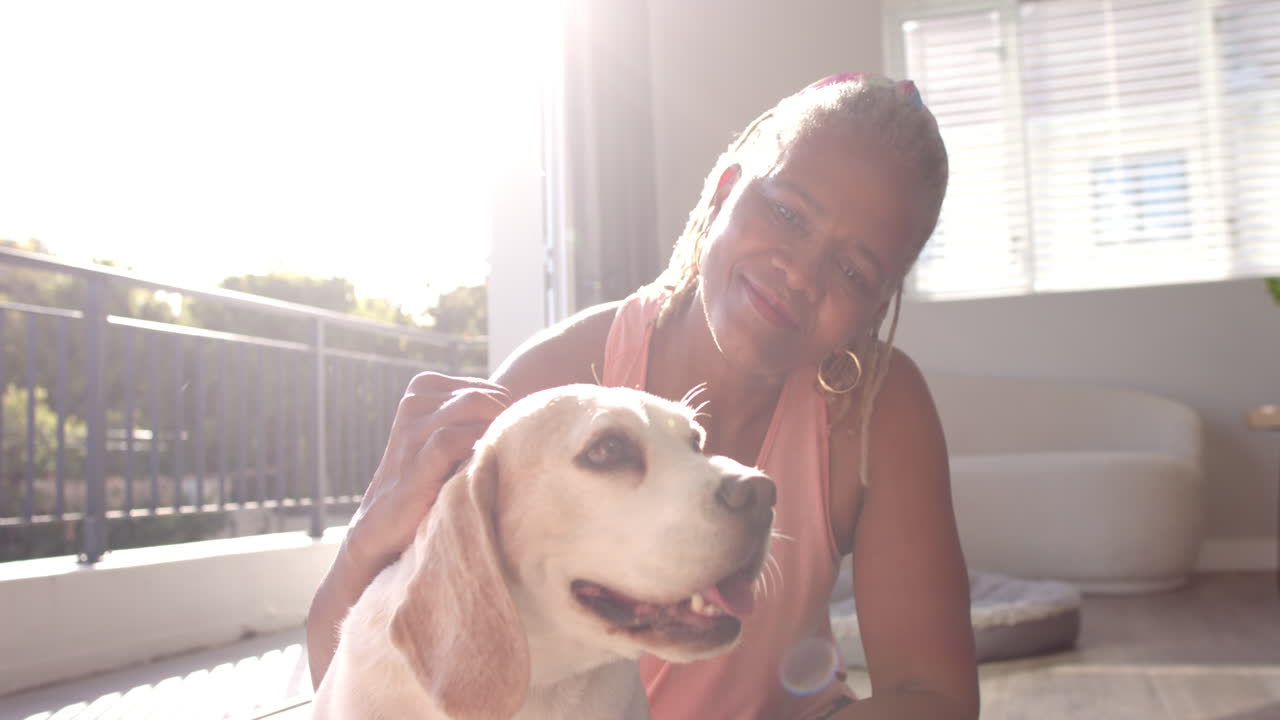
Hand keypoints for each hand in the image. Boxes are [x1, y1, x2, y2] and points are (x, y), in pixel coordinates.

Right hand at [343, 371, 510, 574]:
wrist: (383, 523)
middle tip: (515, 453)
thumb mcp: (447, 438)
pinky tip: (487, 465)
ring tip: (505, 458)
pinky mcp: (414, 460)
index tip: (513, 443)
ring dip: (495, 431)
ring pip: (470, 405)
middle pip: (480, 395)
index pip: (485, 388)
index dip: (507, 415)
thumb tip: (530, 414)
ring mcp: (411, 430)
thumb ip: (474, 419)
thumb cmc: (428, 480)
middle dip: (505, 422)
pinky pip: (453, 438)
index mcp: (423, 390)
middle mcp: (414, 403)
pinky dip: (477, 446)